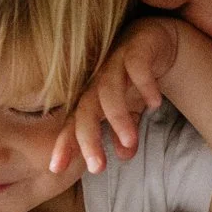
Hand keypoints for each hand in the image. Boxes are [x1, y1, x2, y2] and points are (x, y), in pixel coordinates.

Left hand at [50, 18, 179, 175]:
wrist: (152, 42)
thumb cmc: (132, 81)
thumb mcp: (129, 113)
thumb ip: (124, 135)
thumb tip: (124, 156)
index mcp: (91, 99)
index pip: (73, 125)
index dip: (65, 145)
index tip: (57, 169)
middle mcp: (97, 83)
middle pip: (85, 110)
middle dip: (88, 139)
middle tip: (97, 168)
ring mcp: (114, 64)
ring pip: (109, 91)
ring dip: (117, 117)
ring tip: (129, 140)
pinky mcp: (135, 49)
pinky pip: (137, 67)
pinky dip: (145, 85)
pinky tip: (155, 104)